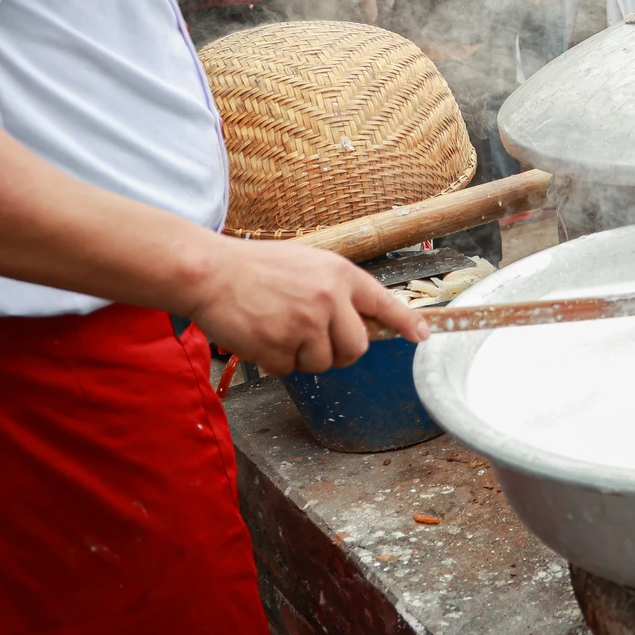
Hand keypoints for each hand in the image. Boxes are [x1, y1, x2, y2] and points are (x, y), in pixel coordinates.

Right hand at [182, 236, 426, 374]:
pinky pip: (289, 370)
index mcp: (340, 275)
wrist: (210, 273)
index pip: (384, 303)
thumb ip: (337, 290)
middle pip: (356, 348)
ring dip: (303, 357)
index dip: (407, 323)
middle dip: (339, 352)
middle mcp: (329, 300)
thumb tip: (361, 320)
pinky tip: (261, 336)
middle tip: (315, 340)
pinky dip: (276, 361)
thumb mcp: (309, 265)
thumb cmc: (258, 268)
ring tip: (279, 328)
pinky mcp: (279, 346)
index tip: (423, 336)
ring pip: (323, 363)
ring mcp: (305, 325)